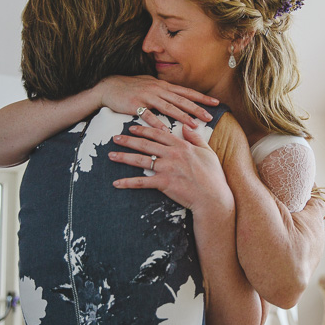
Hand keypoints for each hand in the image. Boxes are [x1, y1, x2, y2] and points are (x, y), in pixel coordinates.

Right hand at [96, 75, 218, 128]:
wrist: (109, 87)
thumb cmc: (131, 87)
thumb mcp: (150, 85)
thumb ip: (164, 91)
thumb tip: (179, 96)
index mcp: (163, 86)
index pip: (186, 92)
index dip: (202, 97)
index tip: (216, 102)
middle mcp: (158, 89)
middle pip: (181, 100)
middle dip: (197, 108)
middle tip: (210, 117)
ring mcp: (147, 96)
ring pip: (168, 107)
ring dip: (182, 117)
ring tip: (194, 126)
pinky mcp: (135, 104)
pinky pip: (147, 115)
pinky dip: (157, 123)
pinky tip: (165, 131)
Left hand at [109, 124, 232, 217]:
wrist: (212, 197)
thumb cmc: (213, 176)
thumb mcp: (207, 152)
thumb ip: (195, 138)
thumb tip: (187, 127)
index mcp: (182, 145)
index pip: (159, 134)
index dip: (144, 130)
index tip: (132, 127)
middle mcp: (172, 154)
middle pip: (145, 144)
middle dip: (128, 140)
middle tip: (115, 138)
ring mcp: (167, 168)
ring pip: (140, 160)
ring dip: (124, 157)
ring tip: (111, 155)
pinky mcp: (163, 183)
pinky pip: (142, 182)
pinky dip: (128, 182)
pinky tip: (116, 183)